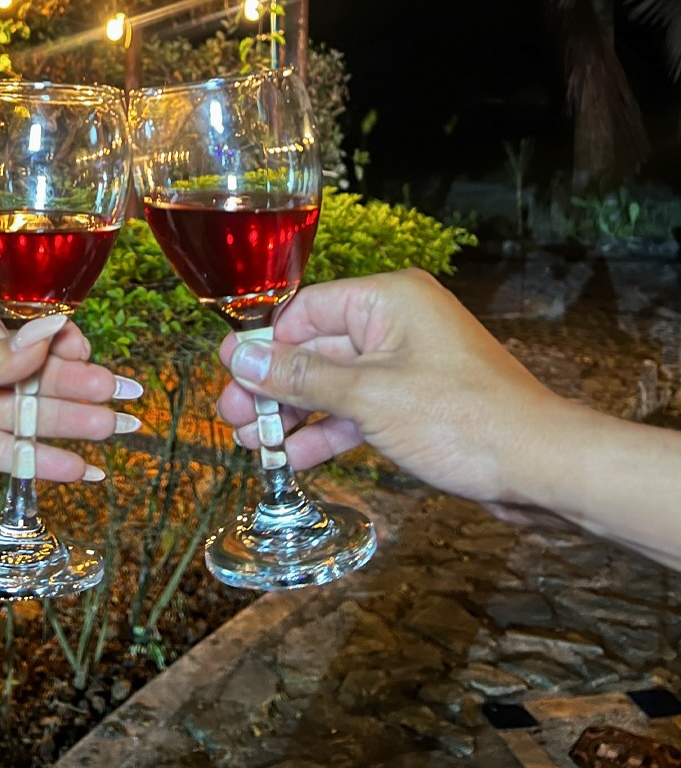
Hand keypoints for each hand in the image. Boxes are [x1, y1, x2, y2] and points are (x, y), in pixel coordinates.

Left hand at [0, 301, 141, 481]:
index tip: (91, 358)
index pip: (29, 336)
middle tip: (132, 402)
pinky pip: (1, 455)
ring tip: (123, 436)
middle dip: (85, 388)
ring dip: (74, 427)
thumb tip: (54, 332)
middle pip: (36, 379)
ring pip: (27, 418)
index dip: (65, 348)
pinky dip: (41, 463)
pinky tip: (81, 469)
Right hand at [217, 268, 572, 507]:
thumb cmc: (468, 420)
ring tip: (251, 443)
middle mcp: (397, 324)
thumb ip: (300, 377)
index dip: (263, 342)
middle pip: (315, 348)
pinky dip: (327, 432)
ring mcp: (407, 365)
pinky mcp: (415, 403)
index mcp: (390, 300)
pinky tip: (292, 457)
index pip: (306, 309)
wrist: (540, 467)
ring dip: (293, 414)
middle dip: (272, 385)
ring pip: (333, 384)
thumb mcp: (369, 396)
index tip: (228, 371)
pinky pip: (357, 410)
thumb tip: (243, 357)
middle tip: (231, 416)